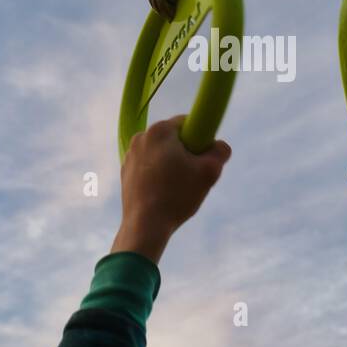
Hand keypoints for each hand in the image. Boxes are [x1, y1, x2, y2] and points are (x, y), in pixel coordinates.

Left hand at [111, 116, 231, 263]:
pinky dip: (158, 175)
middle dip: (186, 153)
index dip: (200, 139)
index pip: (187, 122)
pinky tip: (164, 194)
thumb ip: (220, 152)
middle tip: (193, 175)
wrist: (145, 224)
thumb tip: (220, 145)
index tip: (202, 158)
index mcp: (160, 130)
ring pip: (161, 153)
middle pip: (173, 139)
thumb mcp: (210, 172)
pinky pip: (149, 166)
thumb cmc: (177, 195)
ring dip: (172, 165)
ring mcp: (130, 155)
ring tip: (177, 188)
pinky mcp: (125, 172)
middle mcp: (141, 137)